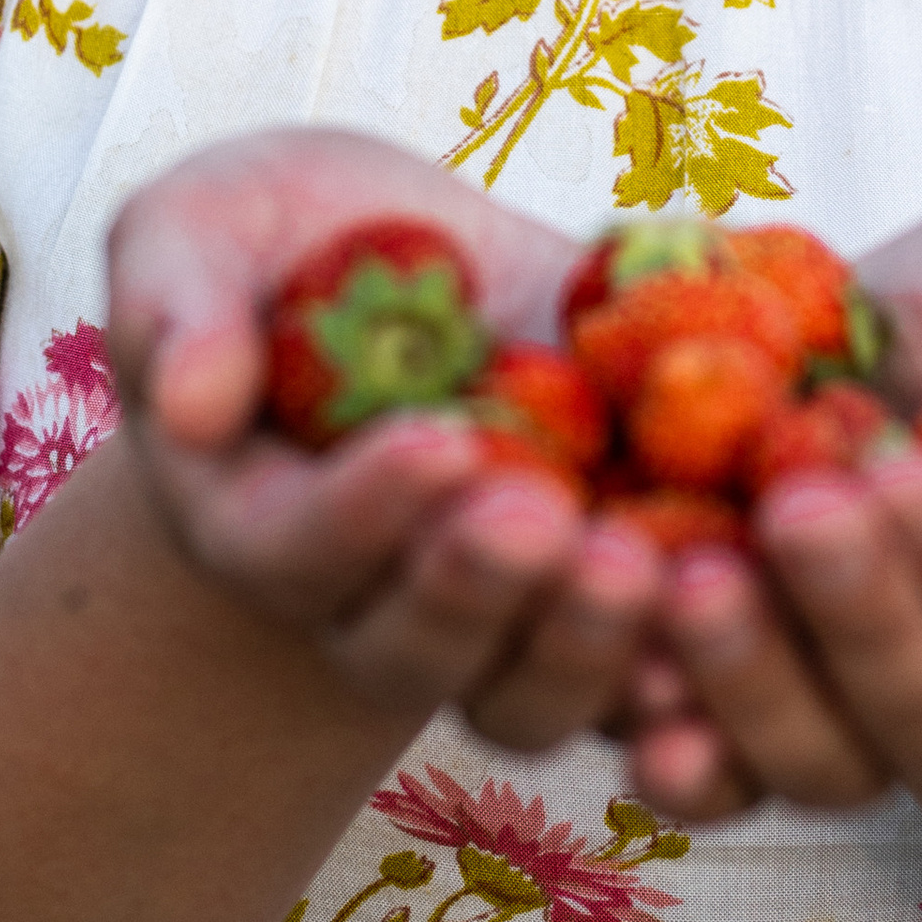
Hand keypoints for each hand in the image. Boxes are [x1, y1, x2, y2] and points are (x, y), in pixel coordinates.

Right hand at [106, 128, 663, 752]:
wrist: (414, 267)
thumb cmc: (284, 240)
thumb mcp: (206, 229)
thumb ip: (178, 303)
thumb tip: (190, 399)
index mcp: (264, 525)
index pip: (302, 551)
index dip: (369, 512)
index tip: (442, 441)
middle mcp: (373, 602)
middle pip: (417, 646)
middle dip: (483, 590)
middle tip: (548, 518)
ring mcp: (498, 616)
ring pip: (531, 692)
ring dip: (588, 644)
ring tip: (647, 563)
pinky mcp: (600, 599)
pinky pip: (642, 679)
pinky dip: (690, 670)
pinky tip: (743, 605)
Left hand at [628, 199, 921, 820]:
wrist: (913, 347)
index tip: (901, 477)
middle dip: (860, 614)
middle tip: (789, 515)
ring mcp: (872, 708)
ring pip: (829, 757)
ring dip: (756, 689)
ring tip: (692, 587)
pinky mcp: (766, 703)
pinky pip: (729, 774)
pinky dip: (685, 758)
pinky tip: (633, 708)